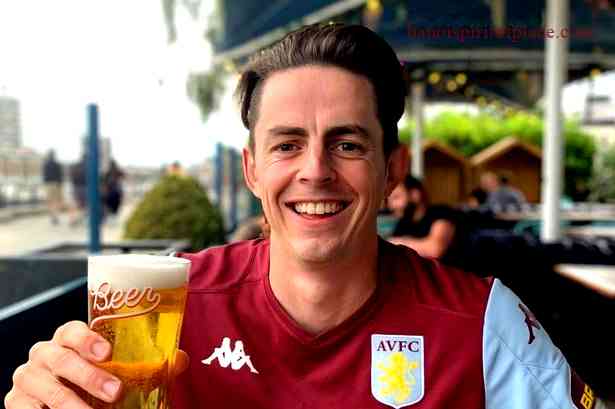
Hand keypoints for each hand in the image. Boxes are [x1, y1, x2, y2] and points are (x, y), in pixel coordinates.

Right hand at [4, 321, 189, 408]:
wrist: (63, 399)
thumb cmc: (92, 375)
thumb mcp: (116, 368)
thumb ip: (146, 362)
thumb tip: (180, 360)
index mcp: (67, 340)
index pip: (70, 330)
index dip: (87, 338)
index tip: (108, 352)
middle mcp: (44, 354)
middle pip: (60, 359)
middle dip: (88, 376)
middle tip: (116, 392)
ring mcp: (27, 378)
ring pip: (45, 388)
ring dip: (71, 403)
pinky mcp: (17, 403)